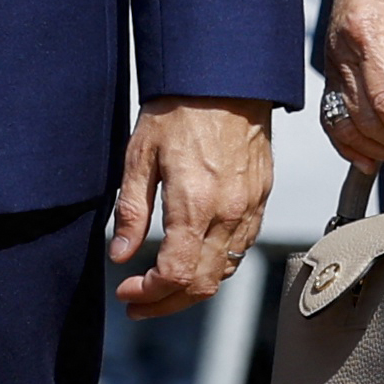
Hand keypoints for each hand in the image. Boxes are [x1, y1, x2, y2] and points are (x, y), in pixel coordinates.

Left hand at [105, 97, 274, 318]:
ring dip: (191, 289)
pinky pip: (240, 249)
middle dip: (166, 303)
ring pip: (224, 272)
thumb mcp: (139, 157)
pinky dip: (215, 266)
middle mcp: (229, 213)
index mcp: (195, 203)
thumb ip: (131, 211)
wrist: (225, 79)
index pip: (175, 274)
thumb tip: (121, 254)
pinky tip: (192, 259)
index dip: (149, 294)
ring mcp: (250, 208)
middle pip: (201, 285)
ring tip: (162, 287)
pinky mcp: (261, 199)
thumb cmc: (180, 109)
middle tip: (139, 301)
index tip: (128, 291)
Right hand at [324, 0, 383, 166]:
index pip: (383, 98)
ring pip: (344, 126)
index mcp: (364, 31)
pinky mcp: (330, 74)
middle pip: (364, 119)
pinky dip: (349, 144)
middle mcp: (340, 52)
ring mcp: (331, 65)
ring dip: (377, 147)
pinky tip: (370, 156)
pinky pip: (332, 119)